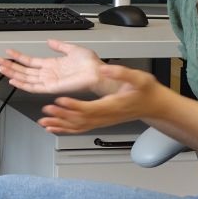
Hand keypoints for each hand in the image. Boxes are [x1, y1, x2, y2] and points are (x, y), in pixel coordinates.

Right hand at [0, 39, 111, 94]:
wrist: (97, 72)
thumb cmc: (90, 64)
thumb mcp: (72, 49)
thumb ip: (59, 46)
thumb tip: (50, 41)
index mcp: (52, 65)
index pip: (30, 62)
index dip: (18, 57)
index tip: (8, 52)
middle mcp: (48, 74)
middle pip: (25, 71)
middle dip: (11, 66)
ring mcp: (49, 81)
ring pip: (26, 78)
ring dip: (13, 73)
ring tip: (2, 68)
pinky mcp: (51, 87)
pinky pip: (33, 87)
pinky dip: (22, 83)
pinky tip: (13, 79)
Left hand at [36, 64, 166, 133]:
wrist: (153, 105)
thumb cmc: (146, 92)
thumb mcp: (138, 77)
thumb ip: (120, 73)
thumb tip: (103, 69)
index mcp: (112, 105)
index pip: (89, 109)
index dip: (73, 106)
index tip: (59, 100)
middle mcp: (105, 116)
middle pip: (80, 120)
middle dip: (61, 116)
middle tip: (45, 111)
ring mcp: (102, 121)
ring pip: (78, 127)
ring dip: (60, 125)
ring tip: (44, 122)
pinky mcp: (100, 122)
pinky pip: (81, 129)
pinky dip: (66, 129)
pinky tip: (54, 128)